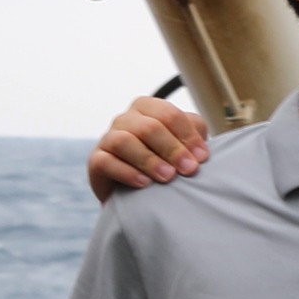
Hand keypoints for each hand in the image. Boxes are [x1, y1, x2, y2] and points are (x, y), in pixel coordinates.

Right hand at [87, 95, 214, 198]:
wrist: (139, 190)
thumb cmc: (166, 159)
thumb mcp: (183, 143)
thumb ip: (194, 134)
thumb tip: (199, 150)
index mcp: (148, 108)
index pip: (169, 114)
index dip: (188, 136)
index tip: (202, 158)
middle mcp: (125, 119)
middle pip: (149, 127)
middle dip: (172, 149)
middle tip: (189, 169)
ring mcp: (107, 138)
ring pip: (124, 141)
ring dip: (149, 160)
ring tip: (168, 177)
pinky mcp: (96, 160)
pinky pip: (106, 162)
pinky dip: (127, 173)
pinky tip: (144, 183)